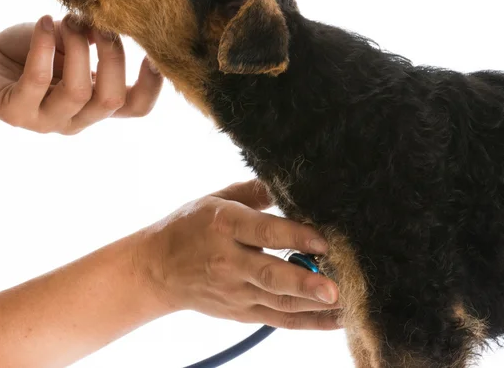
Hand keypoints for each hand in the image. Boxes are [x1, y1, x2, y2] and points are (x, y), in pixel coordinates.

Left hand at [0, 14, 162, 133]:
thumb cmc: (31, 52)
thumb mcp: (71, 43)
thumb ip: (93, 39)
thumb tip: (109, 23)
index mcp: (97, 104)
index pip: (137, 108)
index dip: (153, 85)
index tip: (155, 51)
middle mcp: (77, 119)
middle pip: (112, 99)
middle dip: (112, 55)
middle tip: (100, 23)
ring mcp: (46, 122)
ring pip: (79, 92)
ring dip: (78, 48)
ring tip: (67, 21)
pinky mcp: (15, 113)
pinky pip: (37, 80)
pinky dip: (45, 46)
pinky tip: (45, 23)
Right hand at [136, 180, 340, 330]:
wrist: (158, 269)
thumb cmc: (190, 226)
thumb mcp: (215, 198)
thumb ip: (253, 191)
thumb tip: (289, 182)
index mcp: (223, 225)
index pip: (262, 232)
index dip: (293, 237)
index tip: (323, 241)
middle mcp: (228, 261)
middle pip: (270, 274)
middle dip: (304, 282)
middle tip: (334, 287)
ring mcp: (234, 291)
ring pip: (278, 302)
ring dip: (313, 305)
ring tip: (345, 305)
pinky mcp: (240, 312)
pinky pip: (277, 319)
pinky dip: (307, 322)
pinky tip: (334, 319)